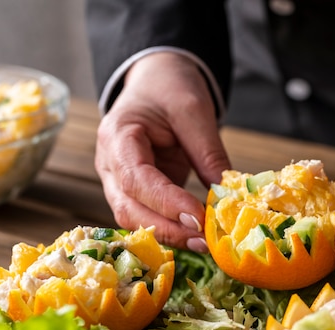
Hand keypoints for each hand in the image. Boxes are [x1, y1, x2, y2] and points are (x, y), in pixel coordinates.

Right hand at [95, 52, 230, 250]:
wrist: (156, 80)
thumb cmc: (170, 87)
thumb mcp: (193, 111)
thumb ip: (207, 153)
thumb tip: (225, 197)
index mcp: (117, 136)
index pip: (136, 179)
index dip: (166, 203)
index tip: (198, 217)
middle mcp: (110, 165)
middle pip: (129, 208)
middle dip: (167, 228)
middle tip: (205, 241)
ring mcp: (119, 182)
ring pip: (135, 219)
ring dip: (169, 235)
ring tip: (204, 244)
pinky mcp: (136, 192)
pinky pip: (148, 217)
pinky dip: (170, 229)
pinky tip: (195, 238)